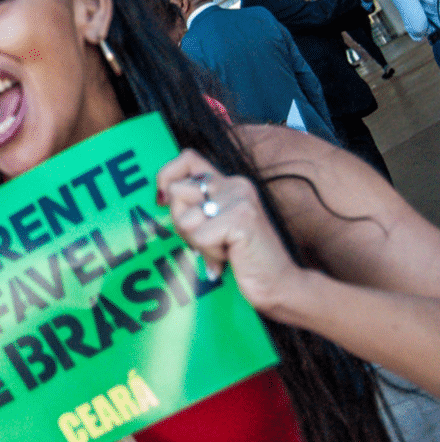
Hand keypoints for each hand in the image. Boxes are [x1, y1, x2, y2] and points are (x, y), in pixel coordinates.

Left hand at [156, 149, 307, 314]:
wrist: (280, 284)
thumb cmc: (244, 259)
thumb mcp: (215, 225)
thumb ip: (196, 207)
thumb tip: (161, 198)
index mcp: (229, 183)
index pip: (187, 158)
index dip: (167, 176)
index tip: (162, 200)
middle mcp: (235, 184)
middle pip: (177, 192)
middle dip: (181, 222)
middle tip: (205, 240)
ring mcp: (240, 200)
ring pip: (185, 218)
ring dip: (197, 242)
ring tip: (221, 250)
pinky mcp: (241, 219)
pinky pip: (200, 236)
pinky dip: (209, 254)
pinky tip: (229, 258)